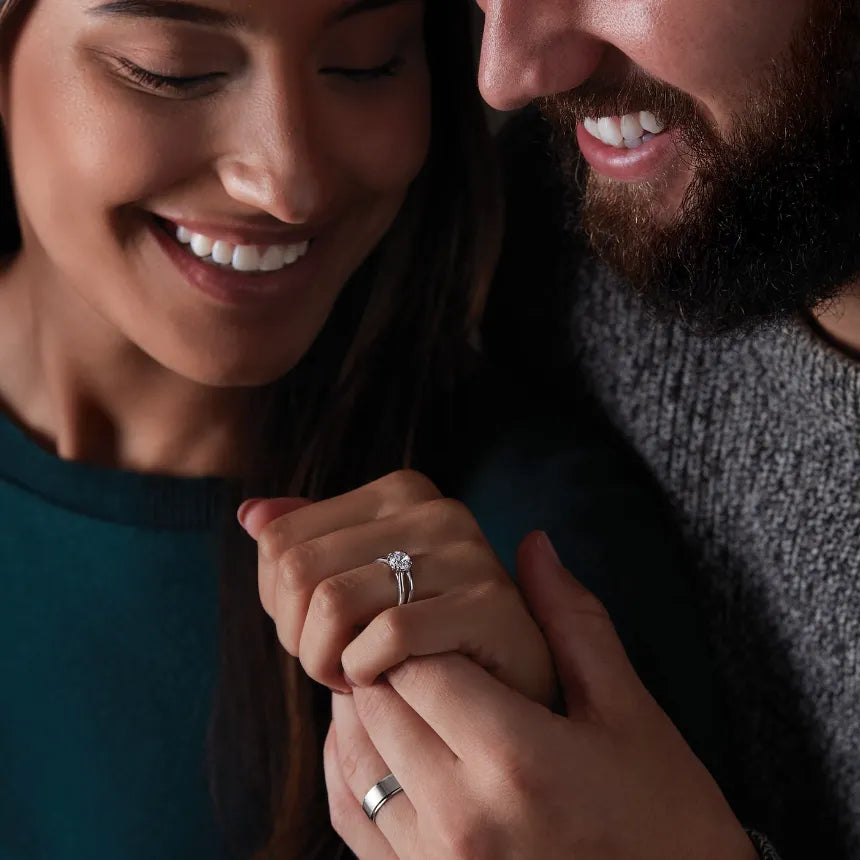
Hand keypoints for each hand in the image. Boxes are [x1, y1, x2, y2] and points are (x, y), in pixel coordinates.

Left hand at [238, 470, 555, 704]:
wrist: (516, 675)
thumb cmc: (430, 629)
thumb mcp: (366, 577)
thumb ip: (311, 541)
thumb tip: (250, 513)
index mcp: (401, 491)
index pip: (280, 539)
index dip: (278, 601)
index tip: (312, 633)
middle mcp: (436, 509)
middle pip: (299, 570)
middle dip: (298, 636)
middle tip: (330, 663)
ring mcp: (467, 553)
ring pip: (332, 603)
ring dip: (326, 661)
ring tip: (353, 675)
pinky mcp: (489, 604)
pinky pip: (386, 636)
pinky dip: (366, 670)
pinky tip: (382, 681)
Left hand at [326, 531, 759, 859]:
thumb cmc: (665, 819)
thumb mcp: (628, 712)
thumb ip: (572, 621)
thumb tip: (533, 541)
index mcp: (515, 759)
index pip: (417, 661)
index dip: (413, 624)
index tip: (428, 610)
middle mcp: (462, 817)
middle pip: (378, 704)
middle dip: (384, 661)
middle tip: (404, 637)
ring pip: (355, 759)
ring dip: (360, 709)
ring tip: (383, 677)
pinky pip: (353, 819)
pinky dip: (348, 769)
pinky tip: (369, 740)